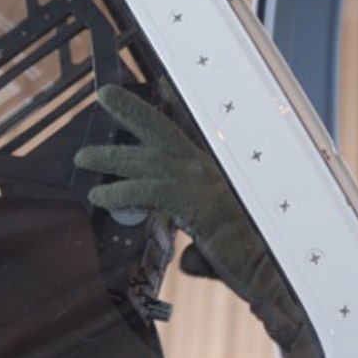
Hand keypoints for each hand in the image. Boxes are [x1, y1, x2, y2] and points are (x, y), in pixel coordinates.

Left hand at [76, 85, 305, 348]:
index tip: (158, 84)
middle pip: (165, 130)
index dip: (170, 109)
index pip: (189, 134)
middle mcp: (211, 171)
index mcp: (218, 175)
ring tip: (83, 158)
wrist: (274, 273)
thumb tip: (188, 259)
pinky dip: (119, 192)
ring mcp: (202, 183)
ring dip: (111, 155)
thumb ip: (200, 251)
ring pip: (147, 157)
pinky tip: (99, 195)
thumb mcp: (222, 252)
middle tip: (105, 95)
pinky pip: (144, 190)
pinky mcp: (192, 201)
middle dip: (132, 111)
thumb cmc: (255, 265)